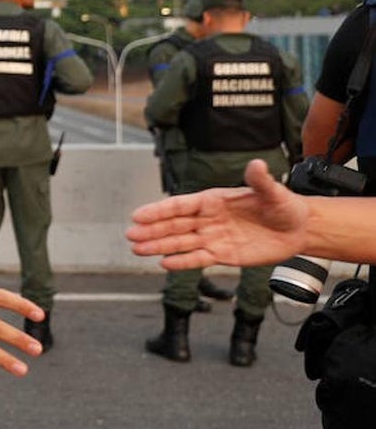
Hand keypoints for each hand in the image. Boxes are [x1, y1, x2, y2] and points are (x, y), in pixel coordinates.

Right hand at [127, 159, 308, 269]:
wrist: (298, 230)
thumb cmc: (284, 206)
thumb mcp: (273, 192)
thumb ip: (260, 181)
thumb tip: (256, 165)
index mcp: (214, 200)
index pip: (181, 206)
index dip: (159, 210)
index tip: (139, 215)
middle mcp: (209, 219)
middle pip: (174, 225)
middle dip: (152, 231)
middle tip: (131, 236)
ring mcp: (213, 237)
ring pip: (181, 243)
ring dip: (159, 246)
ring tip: (138, 250)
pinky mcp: (223, 255)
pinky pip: (198, 259)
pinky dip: (182, 262)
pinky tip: (164, 264)